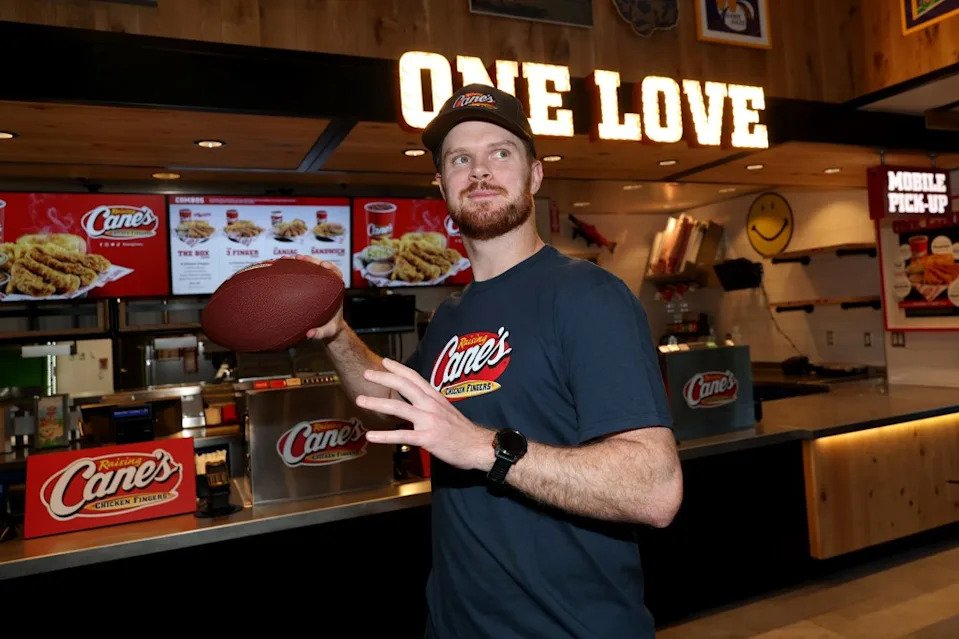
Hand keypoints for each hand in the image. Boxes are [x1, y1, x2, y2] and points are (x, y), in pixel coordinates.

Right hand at [295, 255, 345, 340]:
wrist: (329, 326)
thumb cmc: (331, 327)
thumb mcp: (328, 331)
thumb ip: (320, 333)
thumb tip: (310, 334)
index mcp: (336, 291)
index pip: (336, 273)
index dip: (331, 267)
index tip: (323, 265)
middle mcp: (327, 284)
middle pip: (321, 266)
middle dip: (311, 260)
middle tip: (300, 257)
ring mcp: (318, 283)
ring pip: (310, 268)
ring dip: (300, 262)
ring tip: (288, 258)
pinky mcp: (309, 285)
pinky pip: (302, 275)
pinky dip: (293, 270)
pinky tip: (282, 267)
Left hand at [358, 358, 493, 471]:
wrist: (479, 446)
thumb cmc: (464, 432)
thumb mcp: (447, 411)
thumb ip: (431, 406)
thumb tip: (418, 404)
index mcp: (436, 398)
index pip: (415, 378)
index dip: (399, 368)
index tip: (384, 361)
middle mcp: (431, 405)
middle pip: (404, 386)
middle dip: (384, 378)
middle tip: (367, 373)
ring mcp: (429, 421)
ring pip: (399, 408)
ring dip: (377, 403)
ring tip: (360, 400)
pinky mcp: (427, 438)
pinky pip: (402, 436)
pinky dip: (385, 436)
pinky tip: (371, 436)